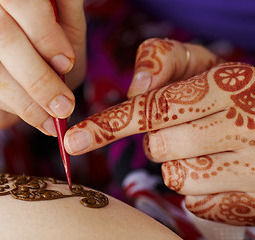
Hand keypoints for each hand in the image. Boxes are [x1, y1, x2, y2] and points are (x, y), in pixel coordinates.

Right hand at [0, 0, 85, 133]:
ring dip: (22, 99)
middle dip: (36, 78)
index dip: (45, 36)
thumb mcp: (63, 21)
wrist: (11, 47)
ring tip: (48, 117)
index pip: (21, 3)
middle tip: (62, 106)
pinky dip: (4, 104)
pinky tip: (25, 112)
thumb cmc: (43, 33)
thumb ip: (66, 19)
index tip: (67, 64)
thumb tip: (64, 56)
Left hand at [65, 38, 254, 224]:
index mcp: (228, 84)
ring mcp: (253, 168)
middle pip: (159, 147)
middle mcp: (245, 124)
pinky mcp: (252, 202)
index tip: (75, 139)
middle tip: (186, 129)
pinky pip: (197, 203)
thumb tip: (135, 86)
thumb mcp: (202, 64)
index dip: (110, 124)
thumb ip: (164, 59)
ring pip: (176, 178)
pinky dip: (200, 188)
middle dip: (160, 140)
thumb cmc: (228, 92)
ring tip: (208, 148)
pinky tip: (221, 170)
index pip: (154, 107)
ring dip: (180, 164)